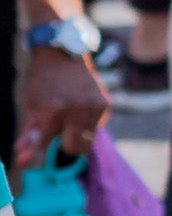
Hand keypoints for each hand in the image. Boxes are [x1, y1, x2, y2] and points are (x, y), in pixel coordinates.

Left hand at [19, 44, 101, 168]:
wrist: (63, 55)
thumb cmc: (42, 82)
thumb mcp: (30, 106)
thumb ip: (28, 135)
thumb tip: (21, 160)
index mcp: (54, 110)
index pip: (47, 144)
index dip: (43, 143)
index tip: (42, 138)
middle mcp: (77, 110)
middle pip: (73, 148)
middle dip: (63, 144)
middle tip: (57, 131)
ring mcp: (95, 107)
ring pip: (87, 141)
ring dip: (76, 135)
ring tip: (69, 119)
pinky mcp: (106, 105)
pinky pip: (96, 128)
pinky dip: (87, 125)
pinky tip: (79, 110)